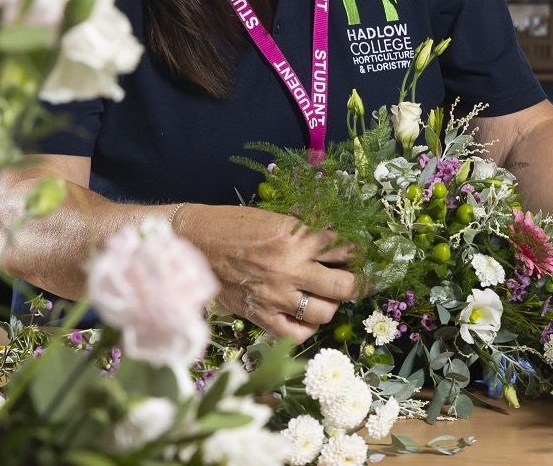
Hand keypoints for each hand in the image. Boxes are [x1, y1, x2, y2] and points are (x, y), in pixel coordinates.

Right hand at [178, 204, 356, 342]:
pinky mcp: (259, 315)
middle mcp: (290, 269)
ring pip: (325, 312)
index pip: (344, 249)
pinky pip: (296, 334)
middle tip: (353, 279)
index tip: (357, 254)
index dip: (356, 252)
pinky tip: (305, 316)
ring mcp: (275, 296)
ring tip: (325, 295)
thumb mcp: (276, 218)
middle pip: (344, 286)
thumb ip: (307, 232)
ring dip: (331, 304)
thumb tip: (338, 242)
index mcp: (296, 238)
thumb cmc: (235, 225)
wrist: (195, 242)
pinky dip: (307, 328)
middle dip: (355, 283)